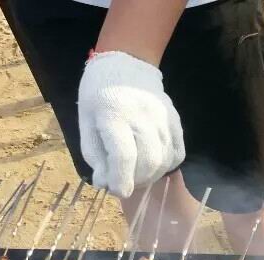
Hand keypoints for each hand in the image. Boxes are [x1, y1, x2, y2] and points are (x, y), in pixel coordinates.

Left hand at [78, 51, 184, 198]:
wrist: (126, 64)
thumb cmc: (99, 94)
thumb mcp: (86, 122)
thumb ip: (95, 154)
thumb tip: (106, 183)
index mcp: (114, 114)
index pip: (123, 155)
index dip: (121, 179)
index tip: (117, 191)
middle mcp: (142, 115)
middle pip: (148, 160)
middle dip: (136, 179)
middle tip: (126, 181)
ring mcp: (163, 118)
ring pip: (164, 159)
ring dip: (151, 175)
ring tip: (138, 174)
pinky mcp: (175, 121)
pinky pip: (177, 152)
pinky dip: (166, 165)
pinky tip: (154, 164)